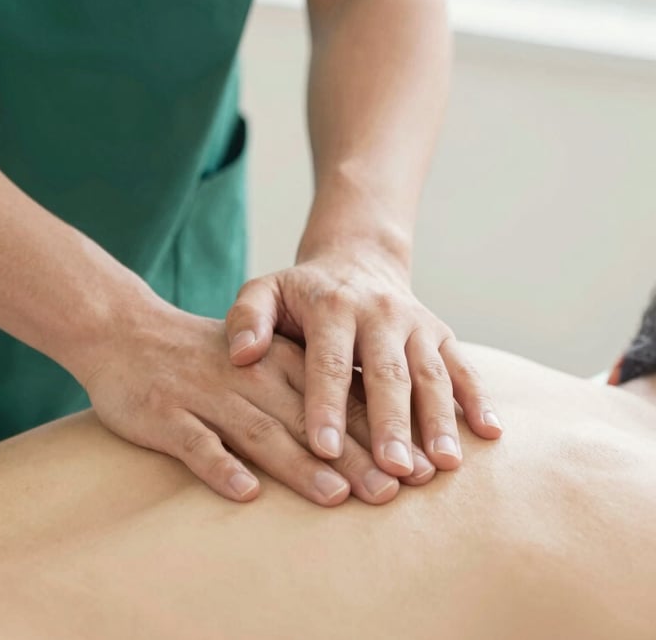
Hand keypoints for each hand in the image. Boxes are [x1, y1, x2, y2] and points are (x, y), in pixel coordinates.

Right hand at [83, 298, 436, 505]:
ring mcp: (206, 395)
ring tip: (335, 496)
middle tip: (391, 491)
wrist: (128, 331)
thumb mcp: (260, 357)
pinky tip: (244, 492)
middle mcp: (249, 376)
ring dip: (299, 465)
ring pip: (260, 432)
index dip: (377, 433)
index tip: (412, 468)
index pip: (337, 398)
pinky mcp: (167, 414)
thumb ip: (304, 386)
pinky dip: (220, 466)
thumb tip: (370, 426)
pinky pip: (196, 443)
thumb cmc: (205, 355)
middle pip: (308, 420)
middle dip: (353, 457)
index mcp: (278, 360)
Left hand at [225, 243, 502, 477]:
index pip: (329, 361)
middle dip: (391, 424)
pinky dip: (479, 398)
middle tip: (393, 470)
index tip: (324, 449)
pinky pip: (464, 366)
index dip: (327, 405)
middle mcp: (379, 313)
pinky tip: (490, 433)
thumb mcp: (265, 291)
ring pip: (431, 374)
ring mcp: (415, 324)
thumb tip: (240, 356)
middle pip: (387, 374)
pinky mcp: (441, 333)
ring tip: (442, 466)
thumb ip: (247, 318)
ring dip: (439, 421)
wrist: (357, 261)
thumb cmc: (302, 293)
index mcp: (332, 307)